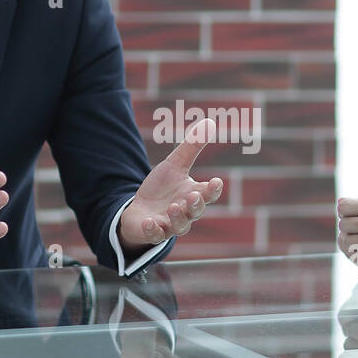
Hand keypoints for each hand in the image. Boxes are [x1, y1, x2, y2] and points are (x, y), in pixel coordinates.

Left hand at [118, 118, 224, 251]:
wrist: (140, 210)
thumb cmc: (162, 188)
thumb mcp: (175, 165)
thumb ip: (192, 147)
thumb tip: (209, 122)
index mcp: (193, 195)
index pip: (209, 194)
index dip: (213, 189)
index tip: (217, 181)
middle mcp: (185, 212)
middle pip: (196, 212)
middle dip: (196, 205)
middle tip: (193, 196)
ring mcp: (170, 224)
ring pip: (180, 226)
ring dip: (178, 217)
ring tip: (174, 207)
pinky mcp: (153, 232)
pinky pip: (156, 235)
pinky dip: (154, 230)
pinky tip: (150, 222)